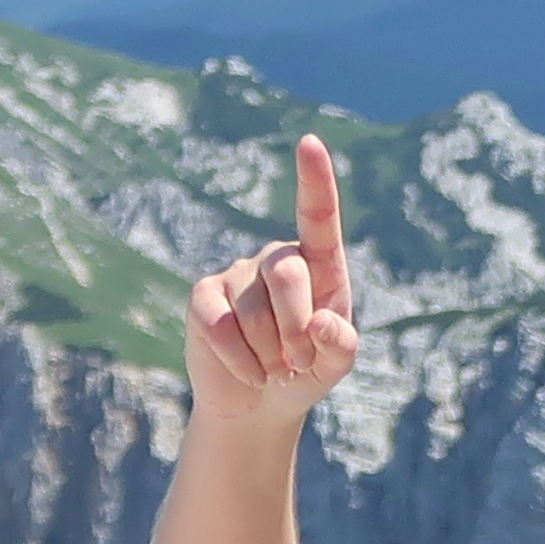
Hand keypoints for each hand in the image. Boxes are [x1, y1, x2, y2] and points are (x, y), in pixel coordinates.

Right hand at [185, 132, 362, 436]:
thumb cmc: (307, 370)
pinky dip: (241, 360)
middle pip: (287, 275)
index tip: (310, 141)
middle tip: (299, 362)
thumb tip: (323, 323)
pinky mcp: (202, 297)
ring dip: (271, 355)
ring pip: (254, 311)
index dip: (314, 180)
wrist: (261, 402)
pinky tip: (250, 372)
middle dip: (298, 330)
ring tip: (275, 369)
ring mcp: (236, 274)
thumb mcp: (337, 363)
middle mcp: (276, 259)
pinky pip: (219, 327)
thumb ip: (342, 344)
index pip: (318, 216)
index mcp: (320, 265)